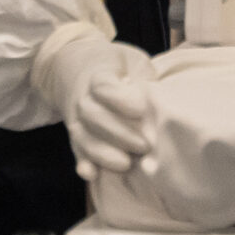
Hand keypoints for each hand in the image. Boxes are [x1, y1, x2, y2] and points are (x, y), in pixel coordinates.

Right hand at [31, 30, 156, 179]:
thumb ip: (143, 75)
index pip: (103, 87)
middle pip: (93, 116)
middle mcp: (82, 97)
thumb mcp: (132, 60)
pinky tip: (92, 174)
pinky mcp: (76, 135)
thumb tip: (159, 96)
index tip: (140, 110)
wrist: (77, 67)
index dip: (119, 100)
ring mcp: (76, 118)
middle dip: (118, 133)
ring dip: (103, 153)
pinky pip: (75, 150)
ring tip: (126, 164)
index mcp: (98, 74)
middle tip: (144, 145)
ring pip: (83, 136)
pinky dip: (83, 163)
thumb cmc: (116, 65)